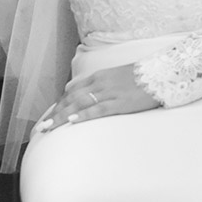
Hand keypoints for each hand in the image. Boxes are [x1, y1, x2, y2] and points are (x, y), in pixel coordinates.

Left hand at [36, 63, 158, 132]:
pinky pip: (97, 109)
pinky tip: (72, 121)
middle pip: (71, 99)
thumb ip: (93, 83)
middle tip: (41, 127)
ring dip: (62, 117)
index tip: (48, 117)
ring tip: (49, 128)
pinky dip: (83, 115)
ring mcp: (109, 93)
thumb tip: (72, 88)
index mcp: (97, 77)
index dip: (58, 106)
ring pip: (79, 105)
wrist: (160, 73)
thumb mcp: (111, 75)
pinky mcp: (119, 103)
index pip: (71, 92)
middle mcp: (99, 84)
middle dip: (55, 114)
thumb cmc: (138, 77)